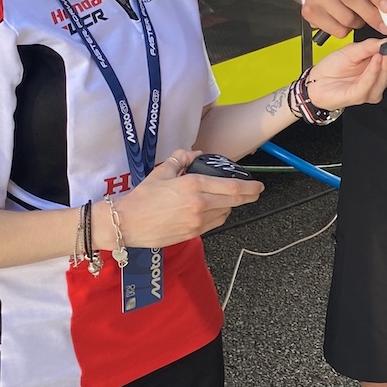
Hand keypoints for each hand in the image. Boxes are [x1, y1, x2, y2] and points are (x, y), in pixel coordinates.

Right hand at [103, 151, 261, 245]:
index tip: (258, 185)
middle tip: (255, 192)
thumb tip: (195, 153)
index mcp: (193, 186)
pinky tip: (214, 210)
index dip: (250, 186)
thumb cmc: (142, 198)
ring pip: (225, 213)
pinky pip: (214, 223)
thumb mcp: (162, 171)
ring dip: (230, 205)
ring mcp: (197, 221)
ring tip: (228, 199)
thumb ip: (181, 158)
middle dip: (249, 196)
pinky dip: (219, 216)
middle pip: (234, 201)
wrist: (127, 223)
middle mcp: (199, 204)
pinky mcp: (193, 233)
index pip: (231, 187)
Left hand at [304, 36, 386, 109]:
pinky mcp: (358, 96)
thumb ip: (369, 46)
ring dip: (383, 66)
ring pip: (382, 79)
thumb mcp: (351, 50)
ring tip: (382, 54)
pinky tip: (375, 62)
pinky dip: (373, 73)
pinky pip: (369, 85)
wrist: (315, 82)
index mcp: (376, 68)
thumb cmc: (331, 68)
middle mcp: (375, 80)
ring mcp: (368, 90)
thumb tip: (386, 41)